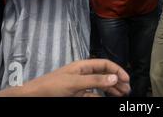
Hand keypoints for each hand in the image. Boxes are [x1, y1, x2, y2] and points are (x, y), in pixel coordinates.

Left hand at [0, 59, 130, 96]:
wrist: (34, 96)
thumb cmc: (52, 86)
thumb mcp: (75, 83)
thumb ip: (95, 80)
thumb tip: (114, 77)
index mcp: (83, 66)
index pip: (105, 64)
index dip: (117, 70)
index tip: (126, 80)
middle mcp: (84, 74)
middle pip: (105, 75)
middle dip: (117, 81)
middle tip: (127, 90)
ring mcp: (81, 85)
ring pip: (101, 86)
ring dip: (112, 89)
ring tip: (122, 95)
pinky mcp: (77, 95)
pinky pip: (93, 94)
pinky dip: (101, 96)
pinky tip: (107, 98)